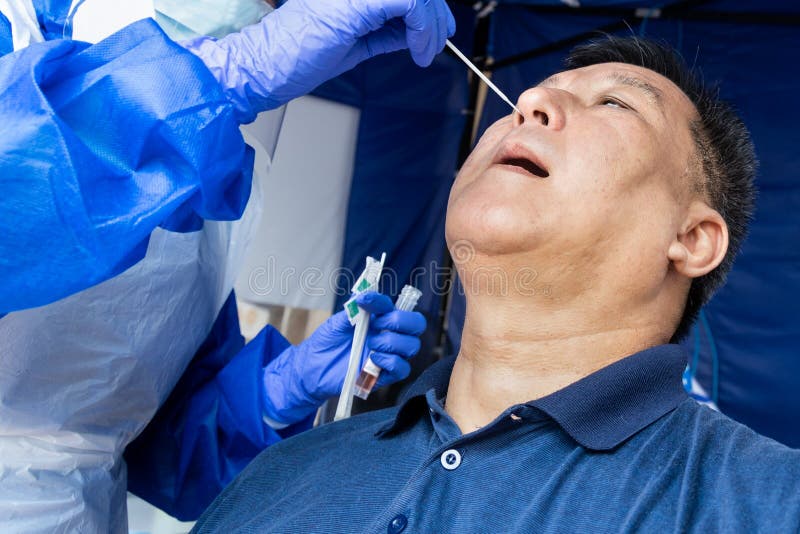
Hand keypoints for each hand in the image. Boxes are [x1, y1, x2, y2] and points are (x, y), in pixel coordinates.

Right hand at [181, 0, 455, 121]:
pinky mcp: (356, 1)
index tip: (436, 32)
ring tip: (425, 53)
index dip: (427, 7)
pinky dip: (422, 29)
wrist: (263, 67)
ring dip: (430, 26)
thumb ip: (382, 31)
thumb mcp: (354, 42)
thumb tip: (413, 32)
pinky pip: (408, 1)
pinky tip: (418, 51)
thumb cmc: (294, 57)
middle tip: (439, 42)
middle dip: (435, 14)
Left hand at [262, 291, 425, 424]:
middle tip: (378, 324)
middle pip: (417, 324)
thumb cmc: (327, 342)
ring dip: (392, 342)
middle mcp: (390, 335)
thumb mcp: (337, 321)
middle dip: (400, 321)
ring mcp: (389, 355)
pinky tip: (372, 358)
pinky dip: (390, 361)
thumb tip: (365, 295)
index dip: (384, 302)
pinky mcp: (385, 375)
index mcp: (382, 320)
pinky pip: (403, 368)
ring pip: (412, 345)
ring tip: (371, 343)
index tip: (364, 301)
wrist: (313, 367)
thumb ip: (354, 309)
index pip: (398, 306)